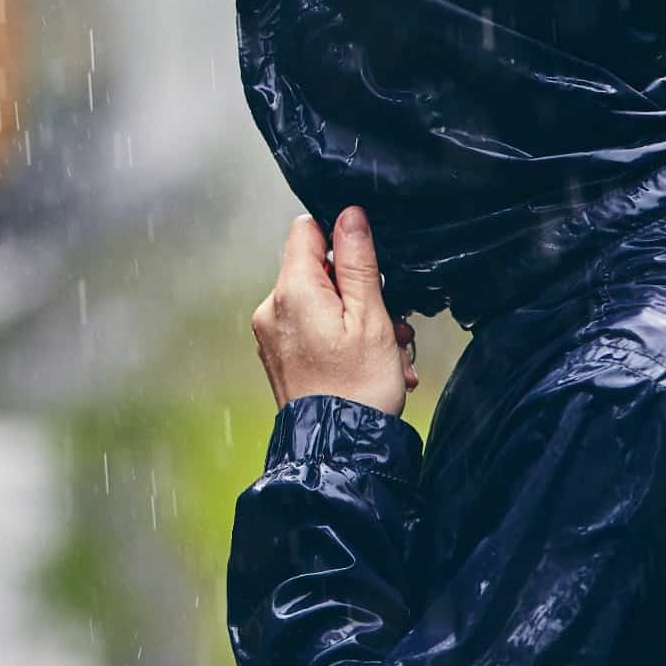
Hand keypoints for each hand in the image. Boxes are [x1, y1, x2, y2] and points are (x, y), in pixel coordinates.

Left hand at [252, 207, 418, 416]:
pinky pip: (314, 332)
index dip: (340, 237)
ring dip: (360, 323)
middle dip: (361, 292)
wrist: (338, 450)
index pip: (306, 230)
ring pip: (322, 305)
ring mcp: (272, 335)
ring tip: (390, 354)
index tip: (368, 264)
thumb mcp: (370, 317)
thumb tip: (349, 215)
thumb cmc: (358, 388)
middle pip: (317, 270)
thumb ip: (357, 262)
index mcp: (291, 291)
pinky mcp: (280, 357)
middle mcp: (272, 309)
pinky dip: (344, 342)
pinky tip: (374, 366)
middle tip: (393, 324)